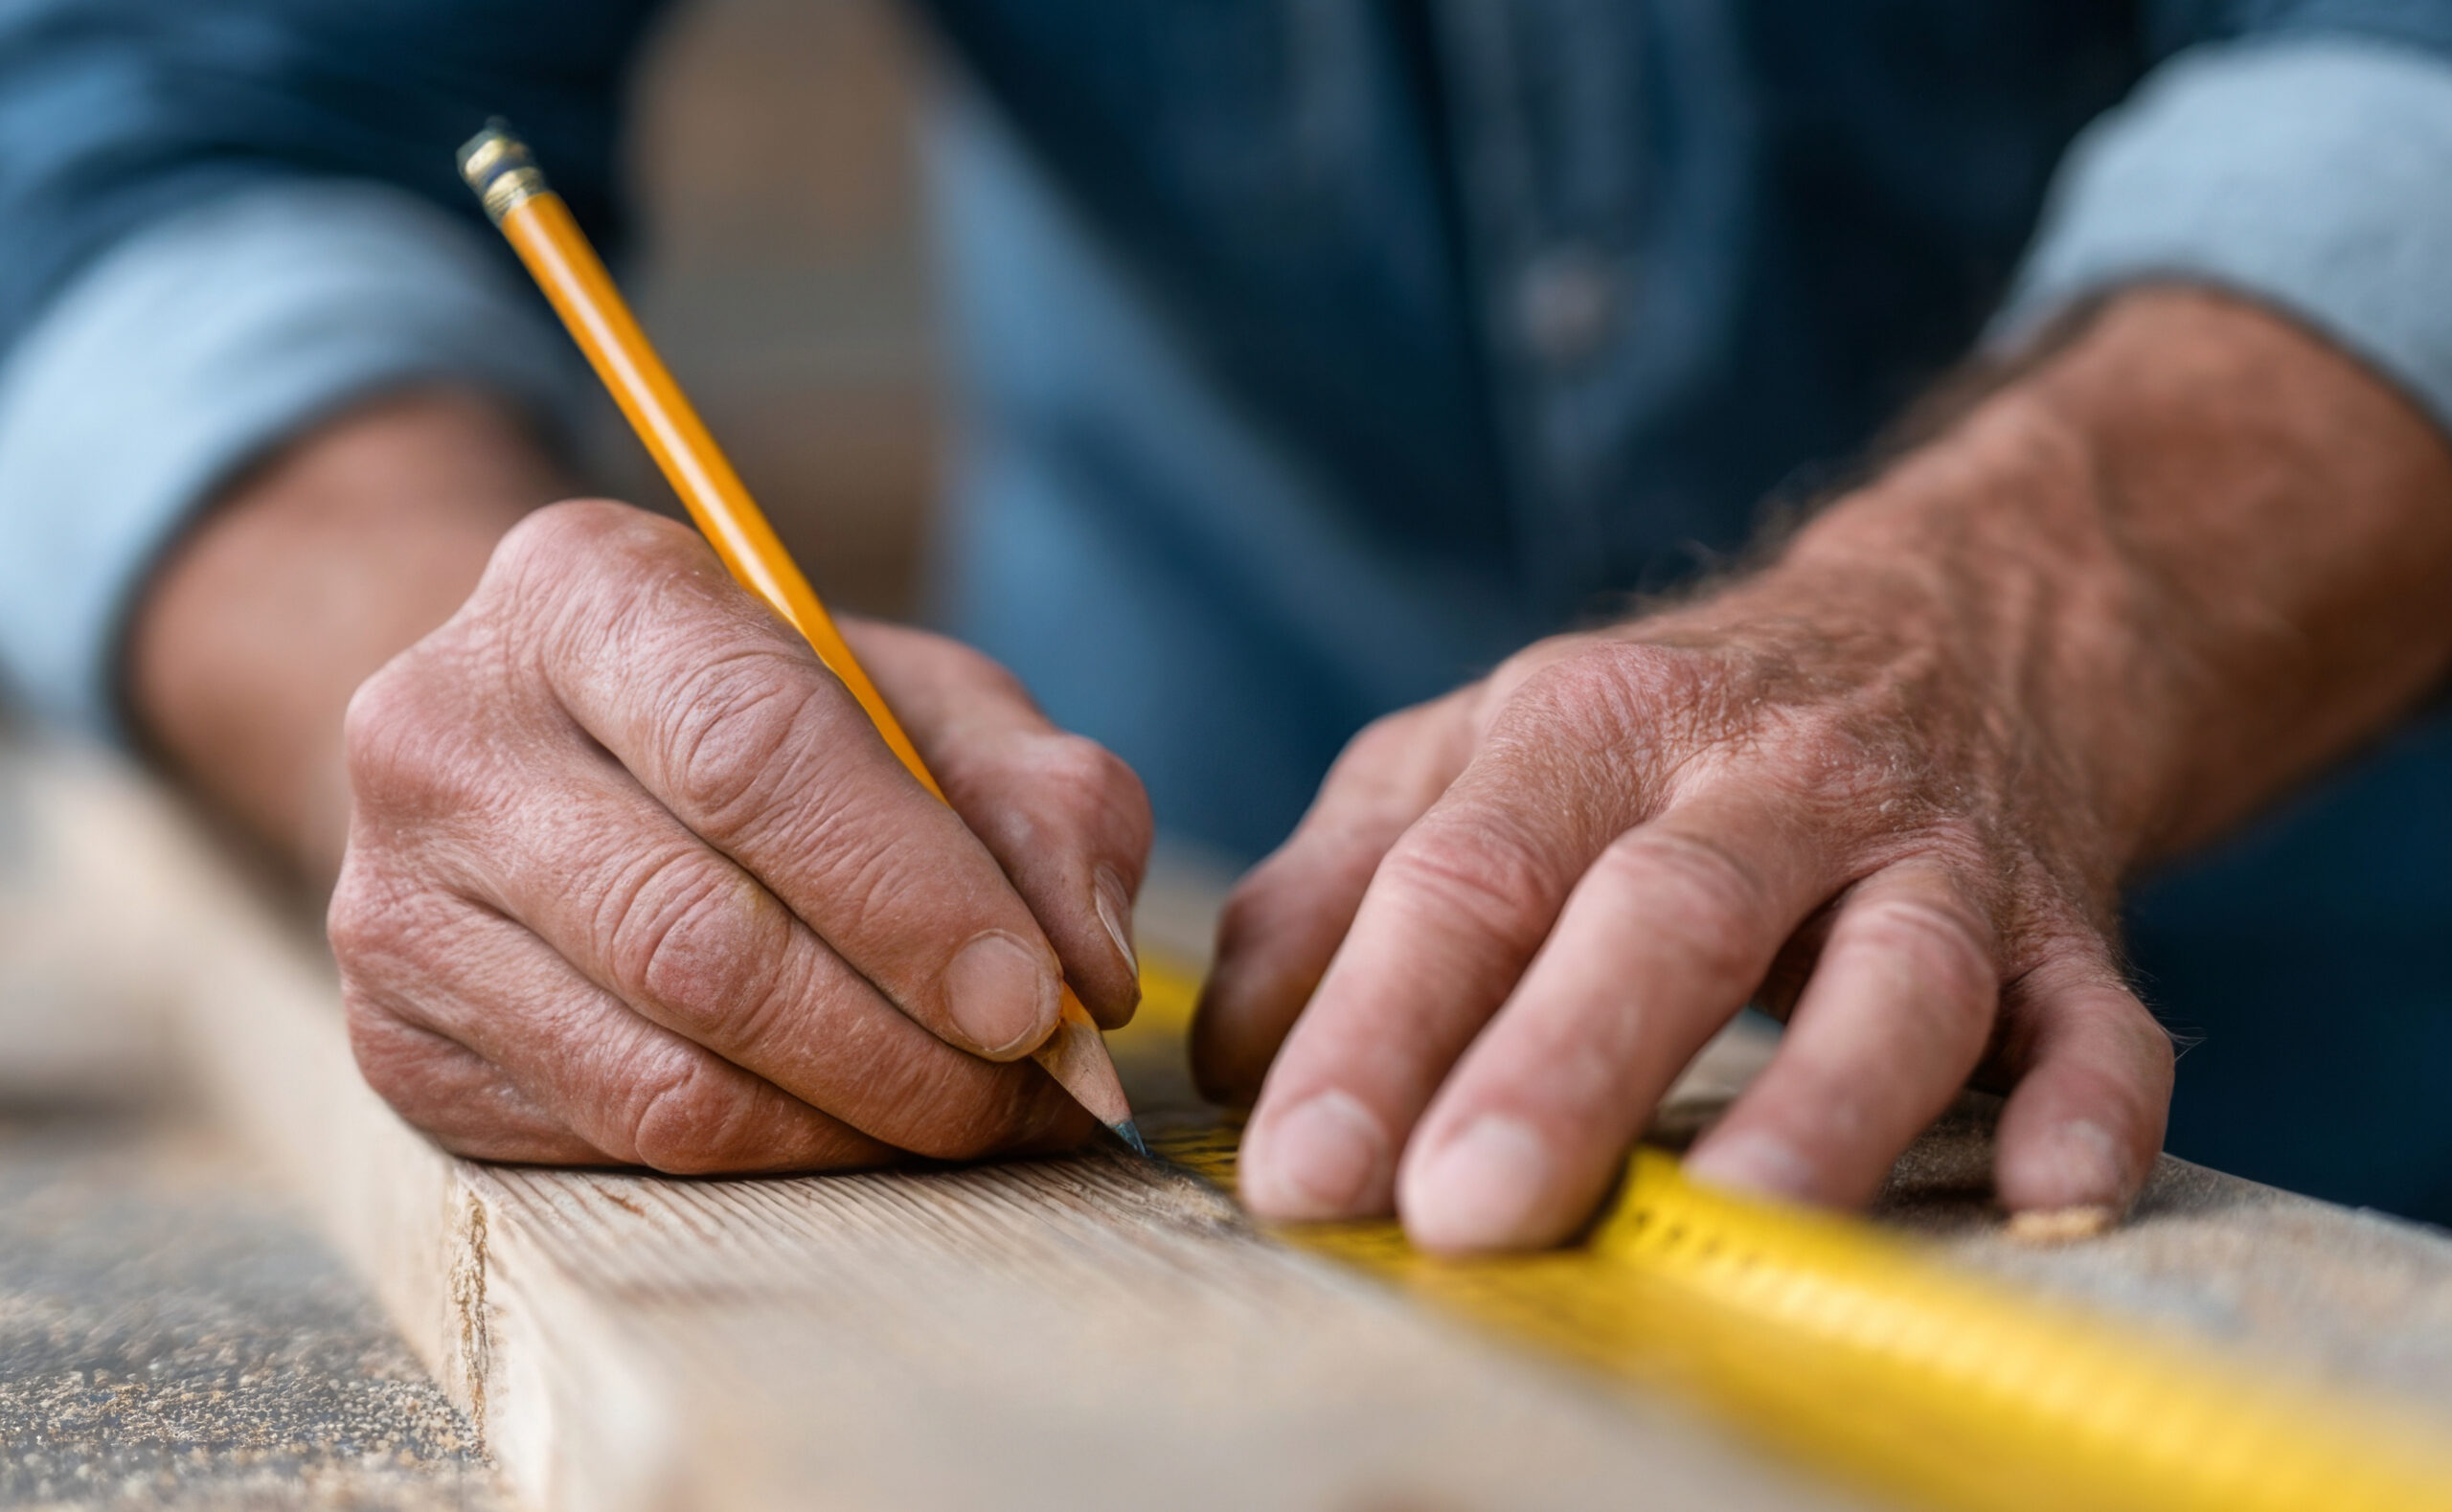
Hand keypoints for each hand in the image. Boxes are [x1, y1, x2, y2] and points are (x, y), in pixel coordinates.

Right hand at [329, 499, 1150, 1170]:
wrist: (528, 751)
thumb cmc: (755, 714)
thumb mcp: (916, 695)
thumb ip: (1040, 793)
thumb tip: (1091, 969)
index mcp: (583, 590)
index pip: (754, 755)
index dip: (913, 899)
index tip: (1037, 1002)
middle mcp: (448, 735)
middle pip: (704, 943)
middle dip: (907, 1050)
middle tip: (1036, 1097)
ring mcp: (397, 903)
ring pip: (664, 1079)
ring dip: (856, 1127)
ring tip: (974, 1120)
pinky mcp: (398, 1045)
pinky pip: (620, 1142)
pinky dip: (775, 1159)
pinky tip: (853, 1125)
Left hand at [1198, 287, 2451, 1254]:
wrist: (1947, 616)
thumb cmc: (1659, 731)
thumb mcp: (1473, 756)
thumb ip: (1337, 888)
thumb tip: (1229, 1063)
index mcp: (1584, 730)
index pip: (1463, 879)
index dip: (1374, 1029)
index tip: (1297, 1174)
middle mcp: (1760, 778)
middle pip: (1662, 916)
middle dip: (1560, 1066)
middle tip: (1461, 1212)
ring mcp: (1925, 848)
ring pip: (1891, 968)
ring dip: (1825, 1098)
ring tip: (1744, 1219)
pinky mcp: (2063, 924)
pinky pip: (2098, 1015)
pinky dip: (2088, 1104)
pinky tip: (2056, 1195)